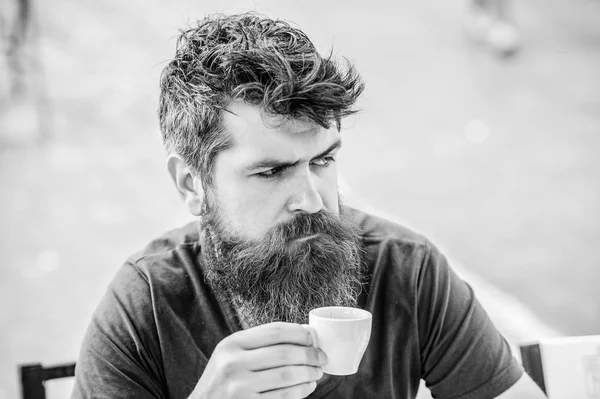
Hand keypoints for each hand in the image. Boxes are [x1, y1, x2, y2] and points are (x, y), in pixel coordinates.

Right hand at [190, 322, 327, 398]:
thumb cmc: (222, 381)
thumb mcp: (230, 355)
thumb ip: (258, 345)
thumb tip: (301, 335)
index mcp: (232, 344)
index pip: (274, 331)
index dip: (299, 333)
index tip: (313, 337)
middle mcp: (233, 363)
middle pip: (284, 353)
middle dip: (310, 354)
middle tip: (322, 357)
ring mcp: (240, 387)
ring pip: (287, 375)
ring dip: (309, 373)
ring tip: (317, 372)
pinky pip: (284, 396)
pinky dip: (301, 391)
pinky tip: (307, 387)